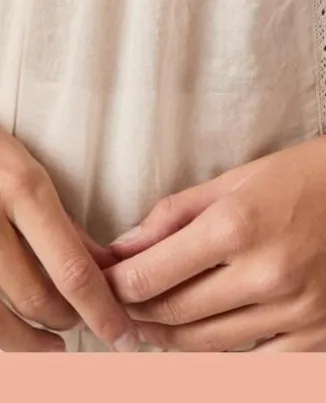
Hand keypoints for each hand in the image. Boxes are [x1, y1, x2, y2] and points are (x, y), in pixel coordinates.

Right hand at [0, 128, 139, 351]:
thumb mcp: (29, 171)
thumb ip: (64, 222)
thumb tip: (105, 270)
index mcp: (23, 188)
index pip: (72, 268)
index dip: (102, 310)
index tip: (123, 335)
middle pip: (38, 299)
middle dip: (71, 321)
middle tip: (91, 325)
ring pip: (0, 321)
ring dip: (33, 341)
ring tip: (55, 344)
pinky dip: (2, 334)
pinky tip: (18, 334)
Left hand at [104, 125, 325, 351]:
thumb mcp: (247, 173)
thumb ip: (181, 211)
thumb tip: (125, 246)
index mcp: (238, 223)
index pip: (147, 277)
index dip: (117, 286)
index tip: (108, 283)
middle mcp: (263, 272)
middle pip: (171, 316)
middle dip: (140, 313)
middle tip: (128, 306)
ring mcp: (293, 310)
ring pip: (204, 347)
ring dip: (173, 340)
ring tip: (162, 322)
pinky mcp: (319, 334)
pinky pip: (254, 362)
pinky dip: (225, 356)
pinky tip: (214, 337)